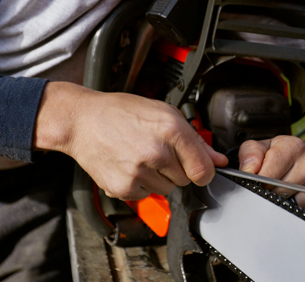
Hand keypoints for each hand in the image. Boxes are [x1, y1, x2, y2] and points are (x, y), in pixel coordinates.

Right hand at [34, 82, 227, 199]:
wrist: (82, 121)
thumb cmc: (122, 112)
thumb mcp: (164, 113)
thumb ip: (195, 139)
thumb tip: (218, 159)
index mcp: (172, 130)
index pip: (203, 169)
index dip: (204, 170)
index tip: (198, 168)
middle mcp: (157, 153)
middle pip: (185, 180)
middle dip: (177, 168)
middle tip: (159, 151)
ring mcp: (139, 173)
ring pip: (167, 189)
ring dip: (159, 178)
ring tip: (142, 156)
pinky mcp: (123, 188)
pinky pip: (146, 195)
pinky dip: (141, 185)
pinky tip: (130, 166)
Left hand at [238, 135, 304, 217]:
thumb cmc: (283, 156)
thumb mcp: (264, 147)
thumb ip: (250, 153)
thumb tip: (247, 170)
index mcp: (294, 147)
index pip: (269, 172)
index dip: (257, 181)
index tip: (254, 183)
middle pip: (279, 191)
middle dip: (267, 193)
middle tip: (265, 189)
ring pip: (289, 206)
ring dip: (279, 205)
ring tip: (278, 193)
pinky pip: (300, 217)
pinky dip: (291, 214)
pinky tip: (290, 201)